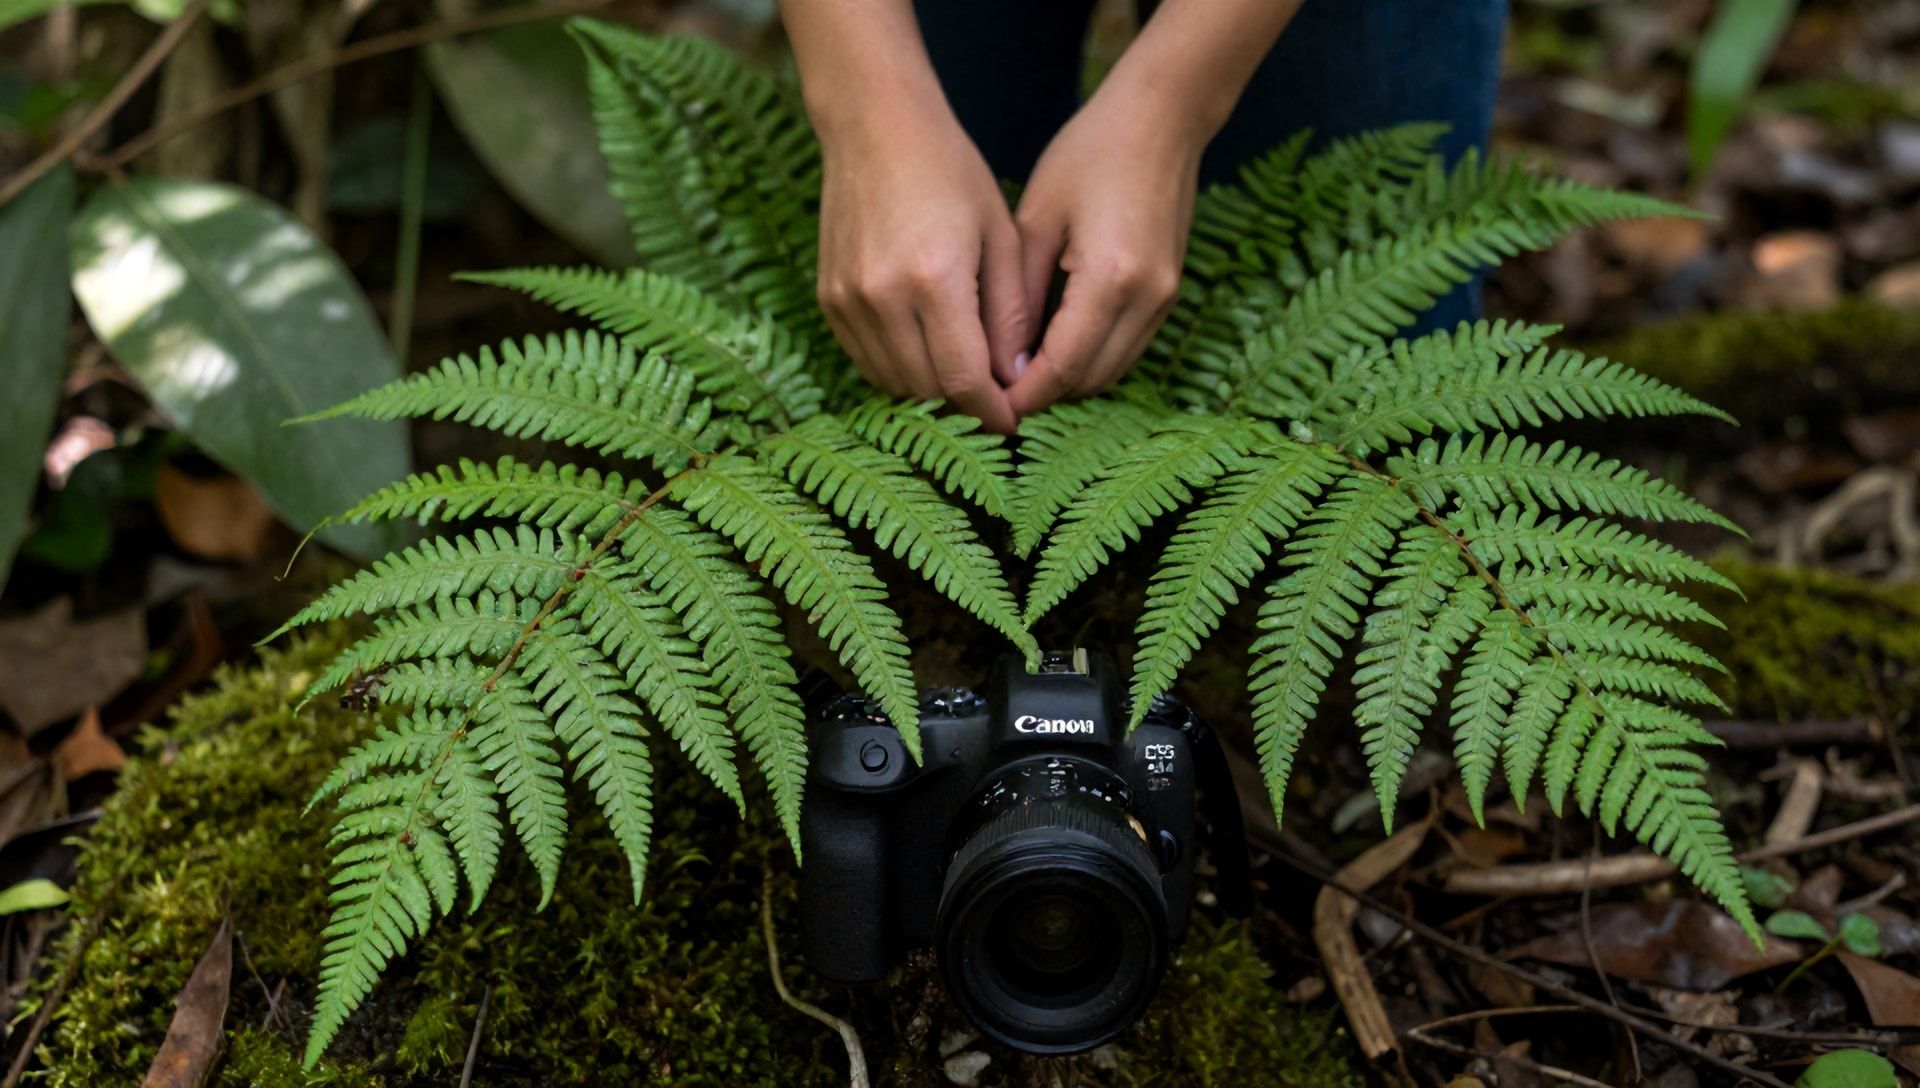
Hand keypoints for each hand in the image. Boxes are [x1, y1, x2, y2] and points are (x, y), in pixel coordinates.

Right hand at [816, 107, 1027, 432]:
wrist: (875, 128)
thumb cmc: (950, 173)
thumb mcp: (999, 237)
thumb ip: (1010, 315)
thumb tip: (1016, 381)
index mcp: (934, 279)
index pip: (964, 379)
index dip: (993, 412)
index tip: (1014, 422)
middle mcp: (882, 297)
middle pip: (928, 390)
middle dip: (966, 406)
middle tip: (996, 402)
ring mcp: (847, 302)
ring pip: (894, 384)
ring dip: (932, 393)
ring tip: (964, 378)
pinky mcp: (828, 301)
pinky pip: (867, 363)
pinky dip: (899, 372)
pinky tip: (927, 354)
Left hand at [1005, 83, 1205, 416]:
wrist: (1163, 118)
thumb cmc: (1089, 154)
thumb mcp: (1036, 221)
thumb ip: (1020, 298)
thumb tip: (1005, 362)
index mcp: (1109, 279)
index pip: (1062, 367)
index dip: (1023, 397)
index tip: (986, 404)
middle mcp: (1146, 298)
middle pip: (1089, 380)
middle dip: (1043, 397)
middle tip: (994, 395)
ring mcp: (1165, 299)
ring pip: (1112, 373)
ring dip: (1068, 383)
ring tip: (1019, 376)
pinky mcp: (1169, 294)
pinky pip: (1128, 349)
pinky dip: (1091, 360)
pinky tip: (1054, 349)